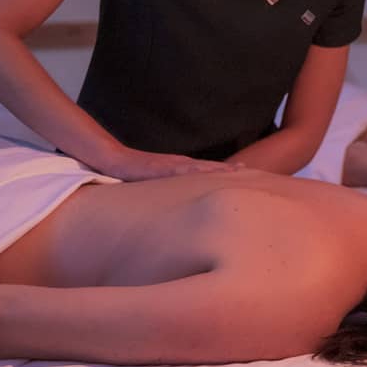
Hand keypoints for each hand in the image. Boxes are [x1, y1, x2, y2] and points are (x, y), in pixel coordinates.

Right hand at [100, 148, 248, 181]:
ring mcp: (168, 165)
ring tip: (236, 172)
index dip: (226, 172)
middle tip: (254, 172)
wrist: (113, 160)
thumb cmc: (134, 172)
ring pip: (197, 167)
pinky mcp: (157, 168)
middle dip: (230, 170)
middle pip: (209, 168)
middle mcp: (178, 164)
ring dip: (216, 170)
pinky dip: (192, 171)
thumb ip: (170, 191)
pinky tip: (203, 173)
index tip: (246, 173)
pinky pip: (178, 170)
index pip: (207, 170)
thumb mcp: (157, 183)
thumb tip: (180, 206)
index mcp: (180, 168)